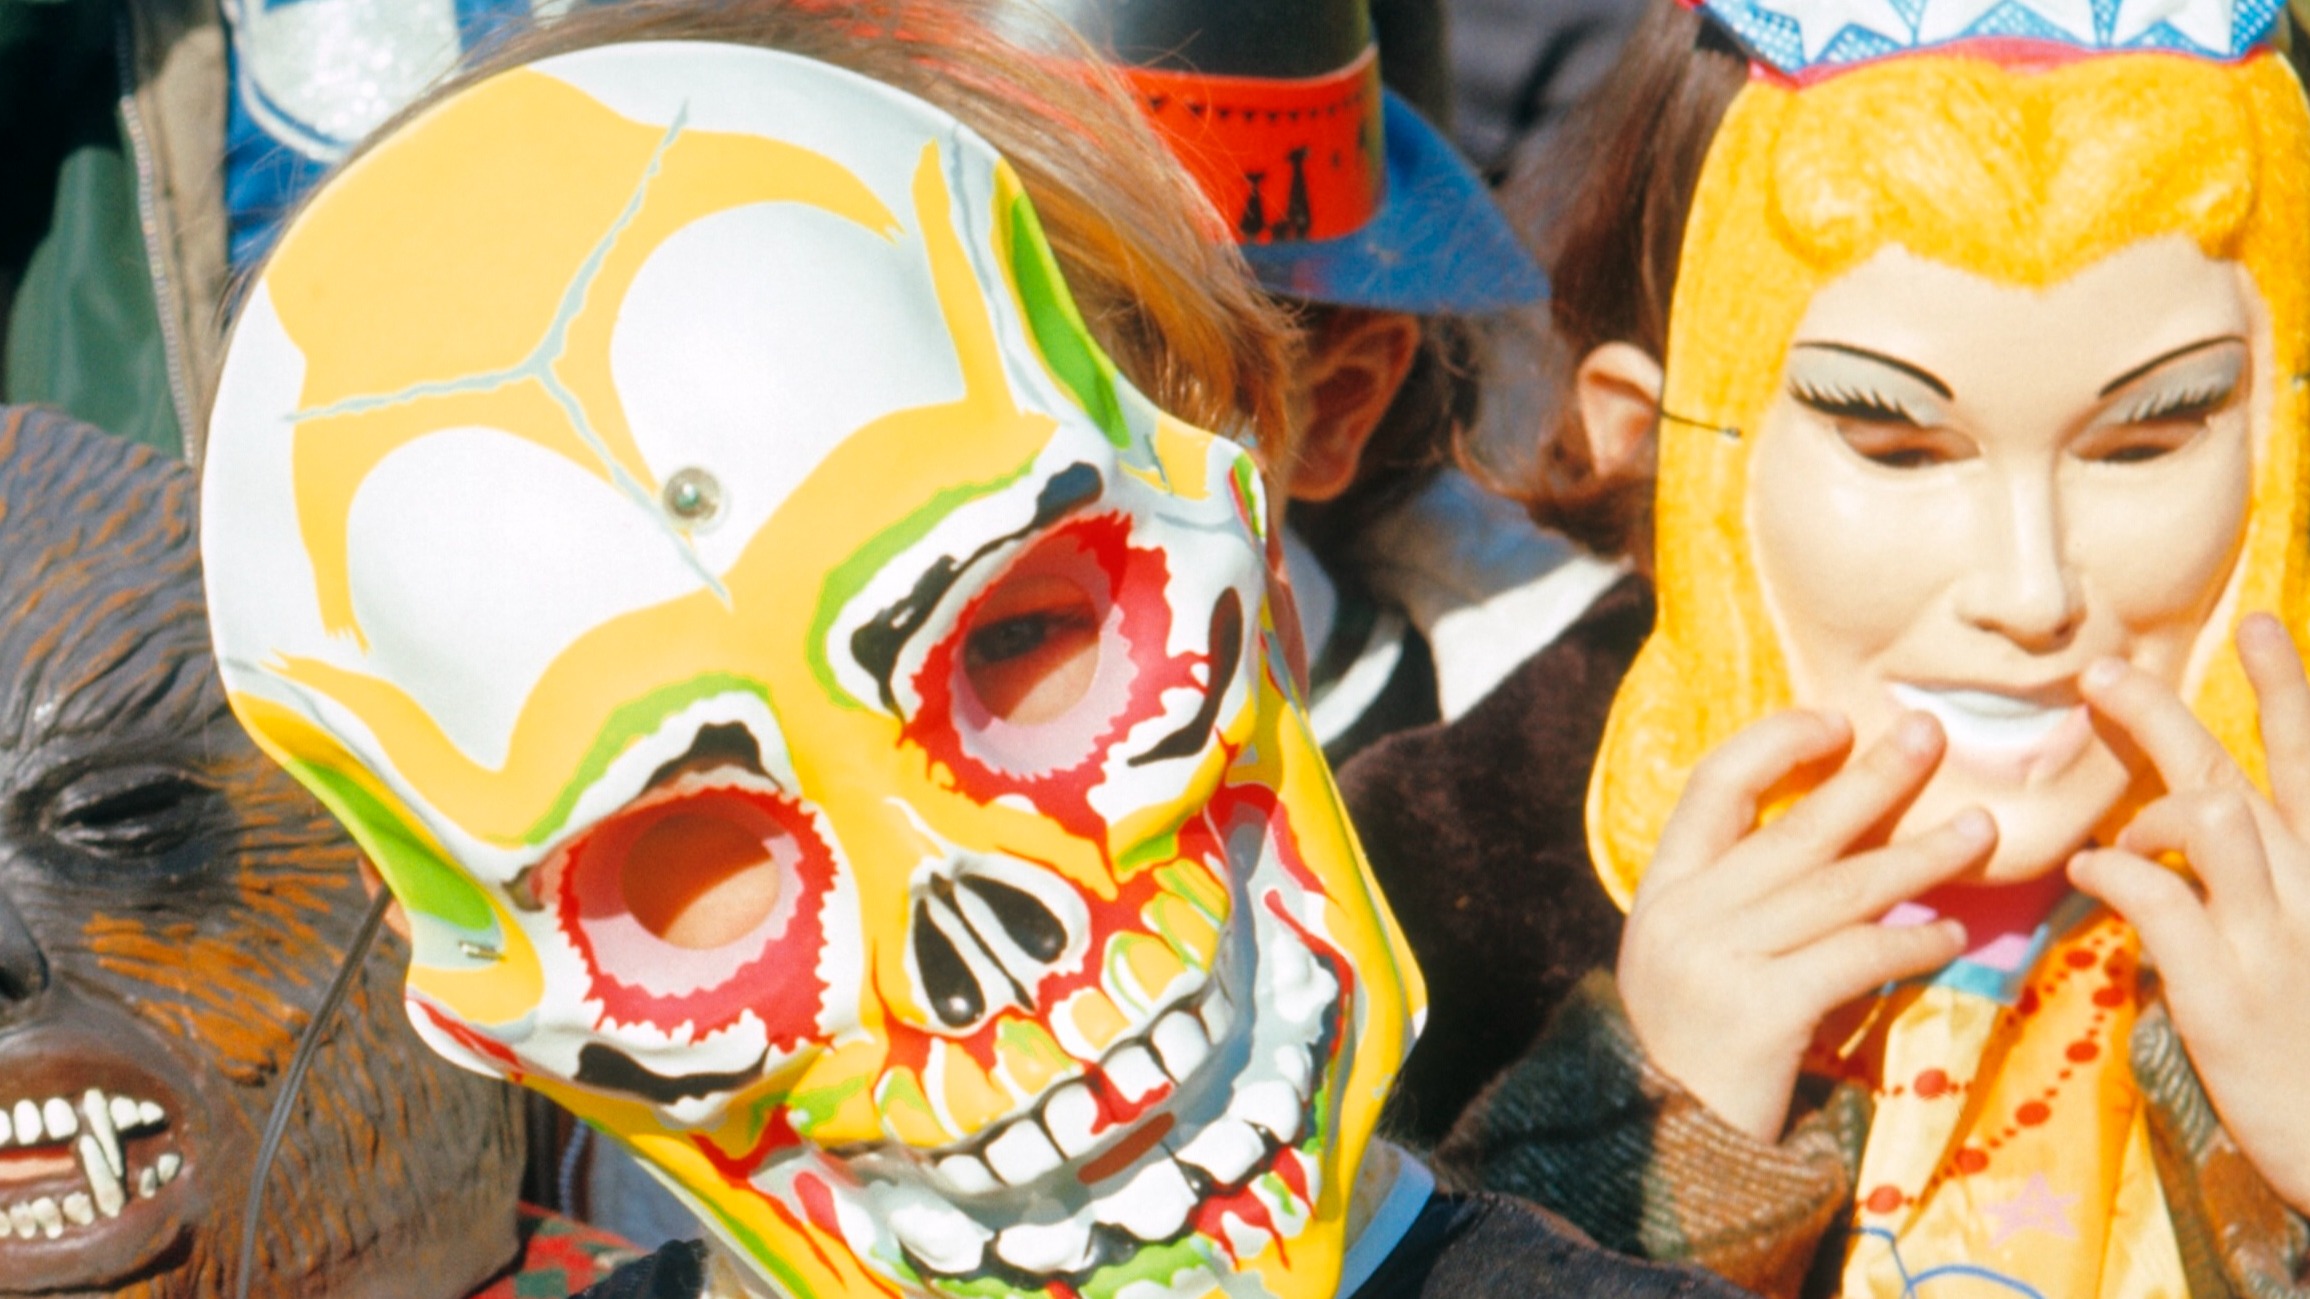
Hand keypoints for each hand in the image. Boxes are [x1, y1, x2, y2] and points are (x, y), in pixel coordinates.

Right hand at [1619, 709, 1988, 1142]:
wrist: (1662, 1149)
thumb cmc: (1696, 1046)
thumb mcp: (1699, 956)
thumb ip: (1749, 899)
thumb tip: (1850, 836)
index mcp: (1664, 887)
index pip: (1716, 784)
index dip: (1777, 743)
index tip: (1838, 722)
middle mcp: (1684, 912)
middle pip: (1795, 826)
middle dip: (1873, 776)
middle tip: (1932, 733)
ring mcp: (1718, 959)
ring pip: (1839, 889)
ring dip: (1919, 856)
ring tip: (1984, 830)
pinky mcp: (1760, 1011)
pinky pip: (1855, 958)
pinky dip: (1913, 943)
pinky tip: (1955, 933)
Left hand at [2069, 615, 2309, 1213]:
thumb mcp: (2304, 942)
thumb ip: (2264, 885)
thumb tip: (2191, 844)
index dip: (2290, 690)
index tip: (2259, 625)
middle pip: (2241, 773)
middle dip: (2165, 712)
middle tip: (2099, 672)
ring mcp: (2273, 934)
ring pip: (2214, 815)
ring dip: (2146, 807)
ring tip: (2114, 830)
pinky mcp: (2227, 985)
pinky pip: (2160, 896)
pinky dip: (2116, 872)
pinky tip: (2093, 874)